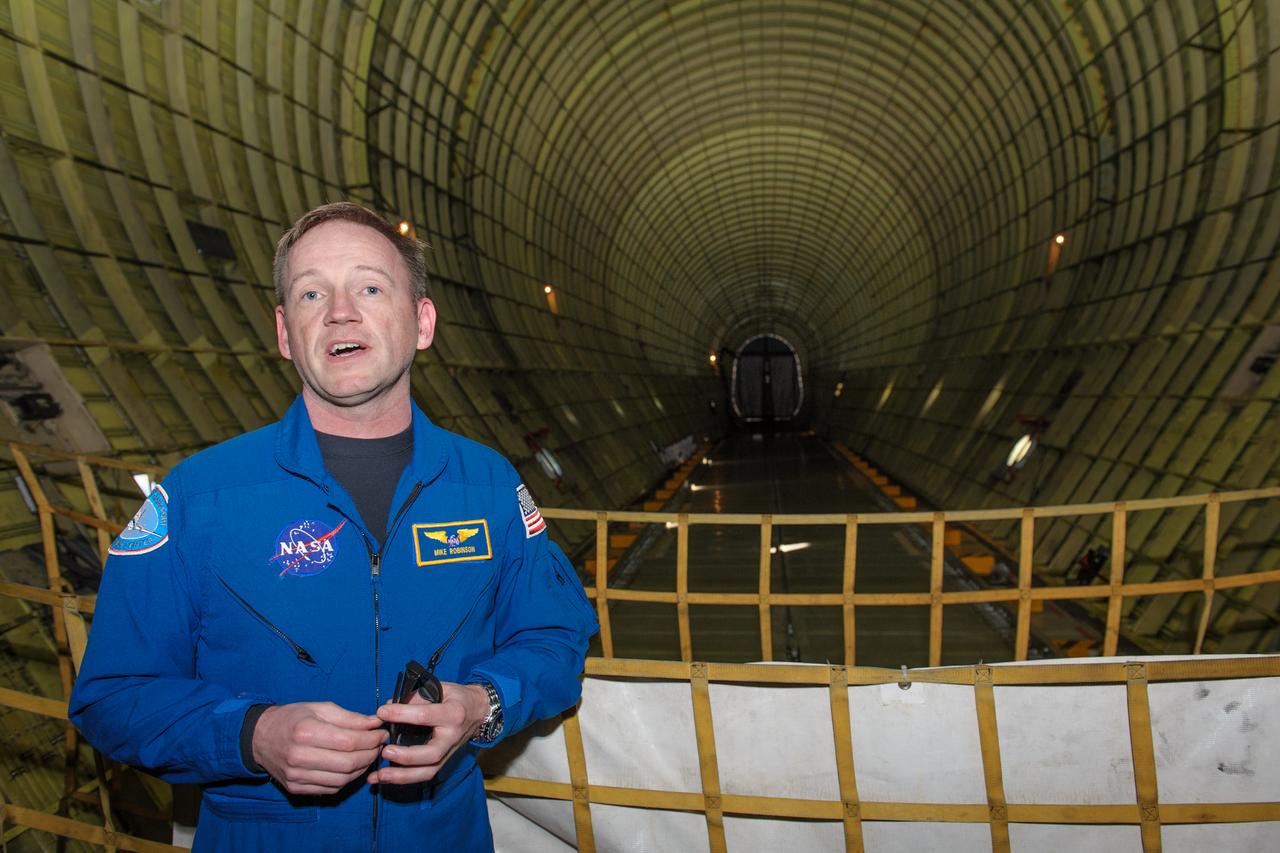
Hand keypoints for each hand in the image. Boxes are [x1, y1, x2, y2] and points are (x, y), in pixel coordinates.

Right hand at [252, 702, 386, 794]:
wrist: (260, 738)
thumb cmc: (292, 719)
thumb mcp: (319, 708)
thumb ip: (349, 717)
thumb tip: (375, 723)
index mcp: (305, 731)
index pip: (349, 742)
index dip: (371, 739)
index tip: (381, 733)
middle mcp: (299, 756)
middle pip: (348, 763)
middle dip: (370, 754)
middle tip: (378, 745)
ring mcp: (296, 776)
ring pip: (342, 780)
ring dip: (362, 768)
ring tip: (368, 755)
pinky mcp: (296, 788)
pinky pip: (331, 789)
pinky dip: (347, 779)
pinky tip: (352, 767)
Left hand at [367, 681, 488, 785]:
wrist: (480, 711)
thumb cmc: (458, 698)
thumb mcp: (443, 688)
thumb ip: (417, 696)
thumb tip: (390, 705)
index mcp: (453, 713)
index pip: (425, 715)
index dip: (402, 713)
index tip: (382, 712)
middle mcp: (452, 736)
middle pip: (431, 754)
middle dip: (407, 756)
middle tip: (386, 751)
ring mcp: (449, 752)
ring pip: (428, 771)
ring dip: (403, 776)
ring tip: (381, 775)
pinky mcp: (444, 761)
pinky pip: (425, 774)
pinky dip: (405, 779)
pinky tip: (387, 778)